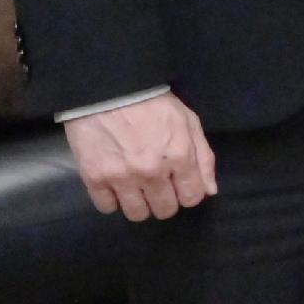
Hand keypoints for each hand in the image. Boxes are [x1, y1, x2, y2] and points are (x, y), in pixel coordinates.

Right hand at [67, 94, 215, 222]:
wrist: (108, 88)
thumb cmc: (153, 102)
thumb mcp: (188, 122)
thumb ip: (203, 158)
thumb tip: (209, 191)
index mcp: (179, 157)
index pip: (191, 198)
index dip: (187, 193)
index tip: (178, 185)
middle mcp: (152, 172)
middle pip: (165, 210)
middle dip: (164, 200)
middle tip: (156, 185)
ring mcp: (121, 177)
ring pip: (137, 214)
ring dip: (139, 204)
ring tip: (136, 188)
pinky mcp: (94, 177)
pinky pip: (107, 207)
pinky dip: (111, 200)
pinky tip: (114, 185)